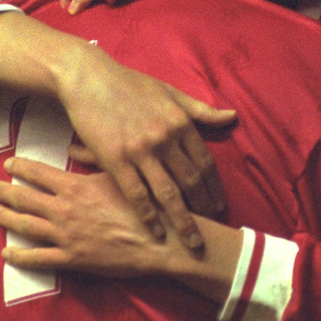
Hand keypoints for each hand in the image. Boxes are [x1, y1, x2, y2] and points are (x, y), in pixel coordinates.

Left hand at [0, 156, 183, 275]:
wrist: (161, 240)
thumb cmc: (144, 203)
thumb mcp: (119, 173)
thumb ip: (92, 157)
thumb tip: (71, 145)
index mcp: (75, 185)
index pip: (38, 172)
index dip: (20, 167)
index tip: (8, 164)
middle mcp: (64, 209)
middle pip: (25, 198)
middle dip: (5, 191)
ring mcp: (66, 235)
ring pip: (26, 226)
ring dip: (7, 218)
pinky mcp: (72, 259)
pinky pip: (38, 258)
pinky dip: (18, 256)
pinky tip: (6, 253)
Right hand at [53, 43, 231, 249]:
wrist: (88, 78)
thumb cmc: (130, 84)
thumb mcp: (170, 92)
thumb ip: (200, 110)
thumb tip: (232, 117)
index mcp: (180, 122)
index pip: (205, 162)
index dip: (215, 188)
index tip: (220, 206)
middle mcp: (165, 137)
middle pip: (192, 182)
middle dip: (204, 209)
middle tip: (212, 229)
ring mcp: (141, 150)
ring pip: (169, 194)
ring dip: (184, 221)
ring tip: (193, 243)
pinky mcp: (116, 159)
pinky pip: (137, 194)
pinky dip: (149, 216)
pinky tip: (158, 232)